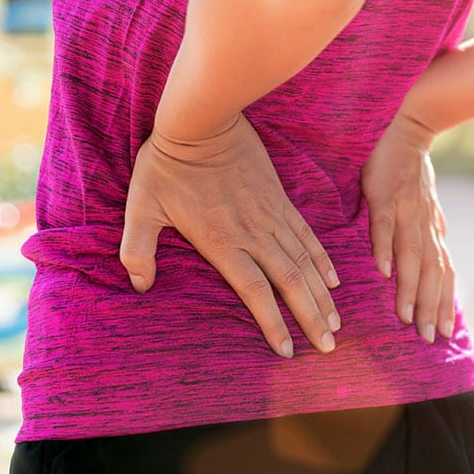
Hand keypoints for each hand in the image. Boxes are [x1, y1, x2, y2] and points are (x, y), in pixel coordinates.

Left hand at [119, 114, 340, 357]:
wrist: (203, 122)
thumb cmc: (167, 166)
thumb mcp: (141, 208)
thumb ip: (138, 249)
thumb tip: (140, 284)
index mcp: (222, 242)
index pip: (255, 292)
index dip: (273, 324)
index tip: (287, 350)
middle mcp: (254, 234)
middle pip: (291, 283)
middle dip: (312, 317)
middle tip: (328, 346)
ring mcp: (271, 217)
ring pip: (305, 263)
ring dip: (323, 295)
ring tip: (336, 321)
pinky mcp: (280, 201)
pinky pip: (307, 236)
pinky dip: (322, 260)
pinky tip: (332, 279)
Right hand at [362, 111, 455, 342]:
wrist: (404, 127)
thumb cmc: (409, 169)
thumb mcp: (424, 202)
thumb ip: (430, 226)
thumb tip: (441, 245)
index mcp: (430, 230)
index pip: (443, 273)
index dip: (443, 302)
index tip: (442, 333)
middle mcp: (423, 226)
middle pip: (430, 272)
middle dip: (429, 305)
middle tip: (426, 336)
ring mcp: (406, 211)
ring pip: (411, 255)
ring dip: (409, 286)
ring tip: (404, 315)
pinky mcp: (386, 196)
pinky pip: (385, 226)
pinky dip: (385, 248)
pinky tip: (382, 271)